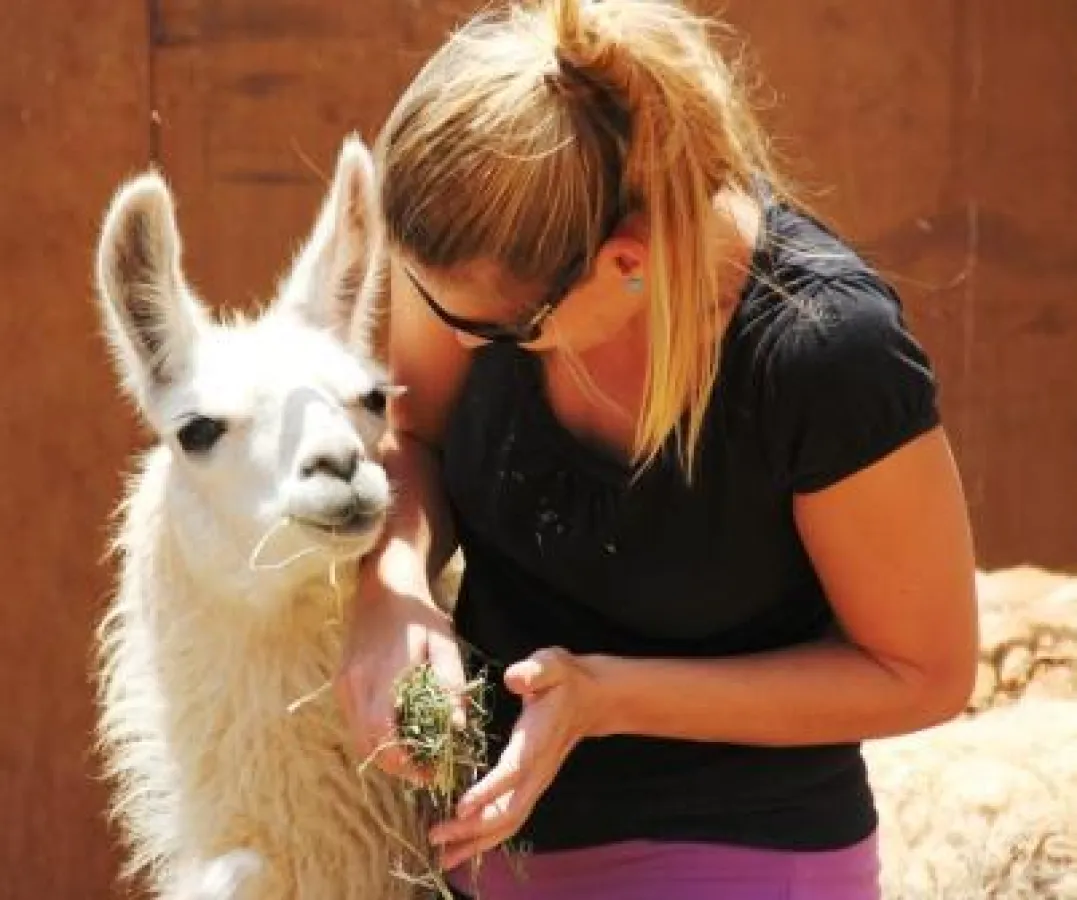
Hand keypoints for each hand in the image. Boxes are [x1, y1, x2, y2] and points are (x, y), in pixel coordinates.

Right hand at [335, 553, 466, 783]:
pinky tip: (398, 732)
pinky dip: (374, 736)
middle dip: (398, 766)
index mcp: (386, 675)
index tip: (430, 773)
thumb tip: (457, 728)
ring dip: (385, 754)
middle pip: (369, 746)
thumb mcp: (445, 644)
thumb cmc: (420, 616)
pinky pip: (354, 723)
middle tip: (427, 770)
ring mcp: (344, 684)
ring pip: (359, 738)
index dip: (405, 764)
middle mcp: (357, 684)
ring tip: (416, 754)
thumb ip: (451, 685)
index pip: (384, 736)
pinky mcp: (341, 683)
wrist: (384, 587)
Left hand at [429, 647, 602, 869]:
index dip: (489, 790)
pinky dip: (486, 837)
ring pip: (510, 822)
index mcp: (538, 740)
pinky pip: (510, 818)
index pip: (514, 771)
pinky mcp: (531, 787)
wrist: (591, 699)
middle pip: (509, 810)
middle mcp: (538, 770)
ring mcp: (537, 782)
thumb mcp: (551, 663)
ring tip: (443, 857)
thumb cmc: (563, 679)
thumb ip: (534, 670)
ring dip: (477, 842)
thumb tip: (514, 678)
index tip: (461, 805)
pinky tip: (462, 846)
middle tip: (435, 835)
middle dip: (473, 828)